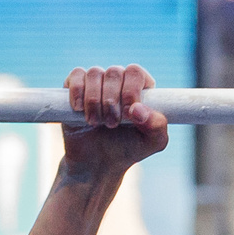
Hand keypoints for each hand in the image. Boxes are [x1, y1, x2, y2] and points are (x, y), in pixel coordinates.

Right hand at [61, 65, 167, 182]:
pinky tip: (80, 109)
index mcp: (140, 89)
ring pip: (94, 73)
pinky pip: (76, 75)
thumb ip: (157, 126)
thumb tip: (137, 109)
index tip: (128, 113)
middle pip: (114, 72)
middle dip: (112, 100)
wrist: (97, 162)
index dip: (131, 90)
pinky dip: (78, 92)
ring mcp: (97, 82)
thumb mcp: (152, 143)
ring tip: (96, 123)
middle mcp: (119, 81)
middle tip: (112, 124)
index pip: (135, 72)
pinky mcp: (76, 87)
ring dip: (94, 101)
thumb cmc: (128, 149)